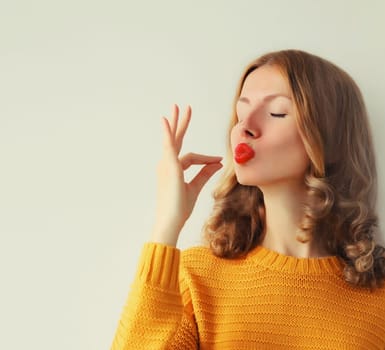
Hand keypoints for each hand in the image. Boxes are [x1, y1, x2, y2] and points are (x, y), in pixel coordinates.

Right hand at [151, 104, 222, 245]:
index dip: (207, 159)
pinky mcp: (169, 166)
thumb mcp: (195, 188)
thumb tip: (217, 163)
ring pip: (174, 139)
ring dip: (177, 122)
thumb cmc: (179, 208)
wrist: (171, 220)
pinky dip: (167, 132)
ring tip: (181, 107)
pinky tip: (166, 120)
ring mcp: (166, 164)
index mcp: (172, 170)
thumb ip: (205, 174)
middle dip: (179, 124)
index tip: (219, 161)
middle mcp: (166, 165)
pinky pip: (169, 145)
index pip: (191, 158)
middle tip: (182, 107)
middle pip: (175, 140)